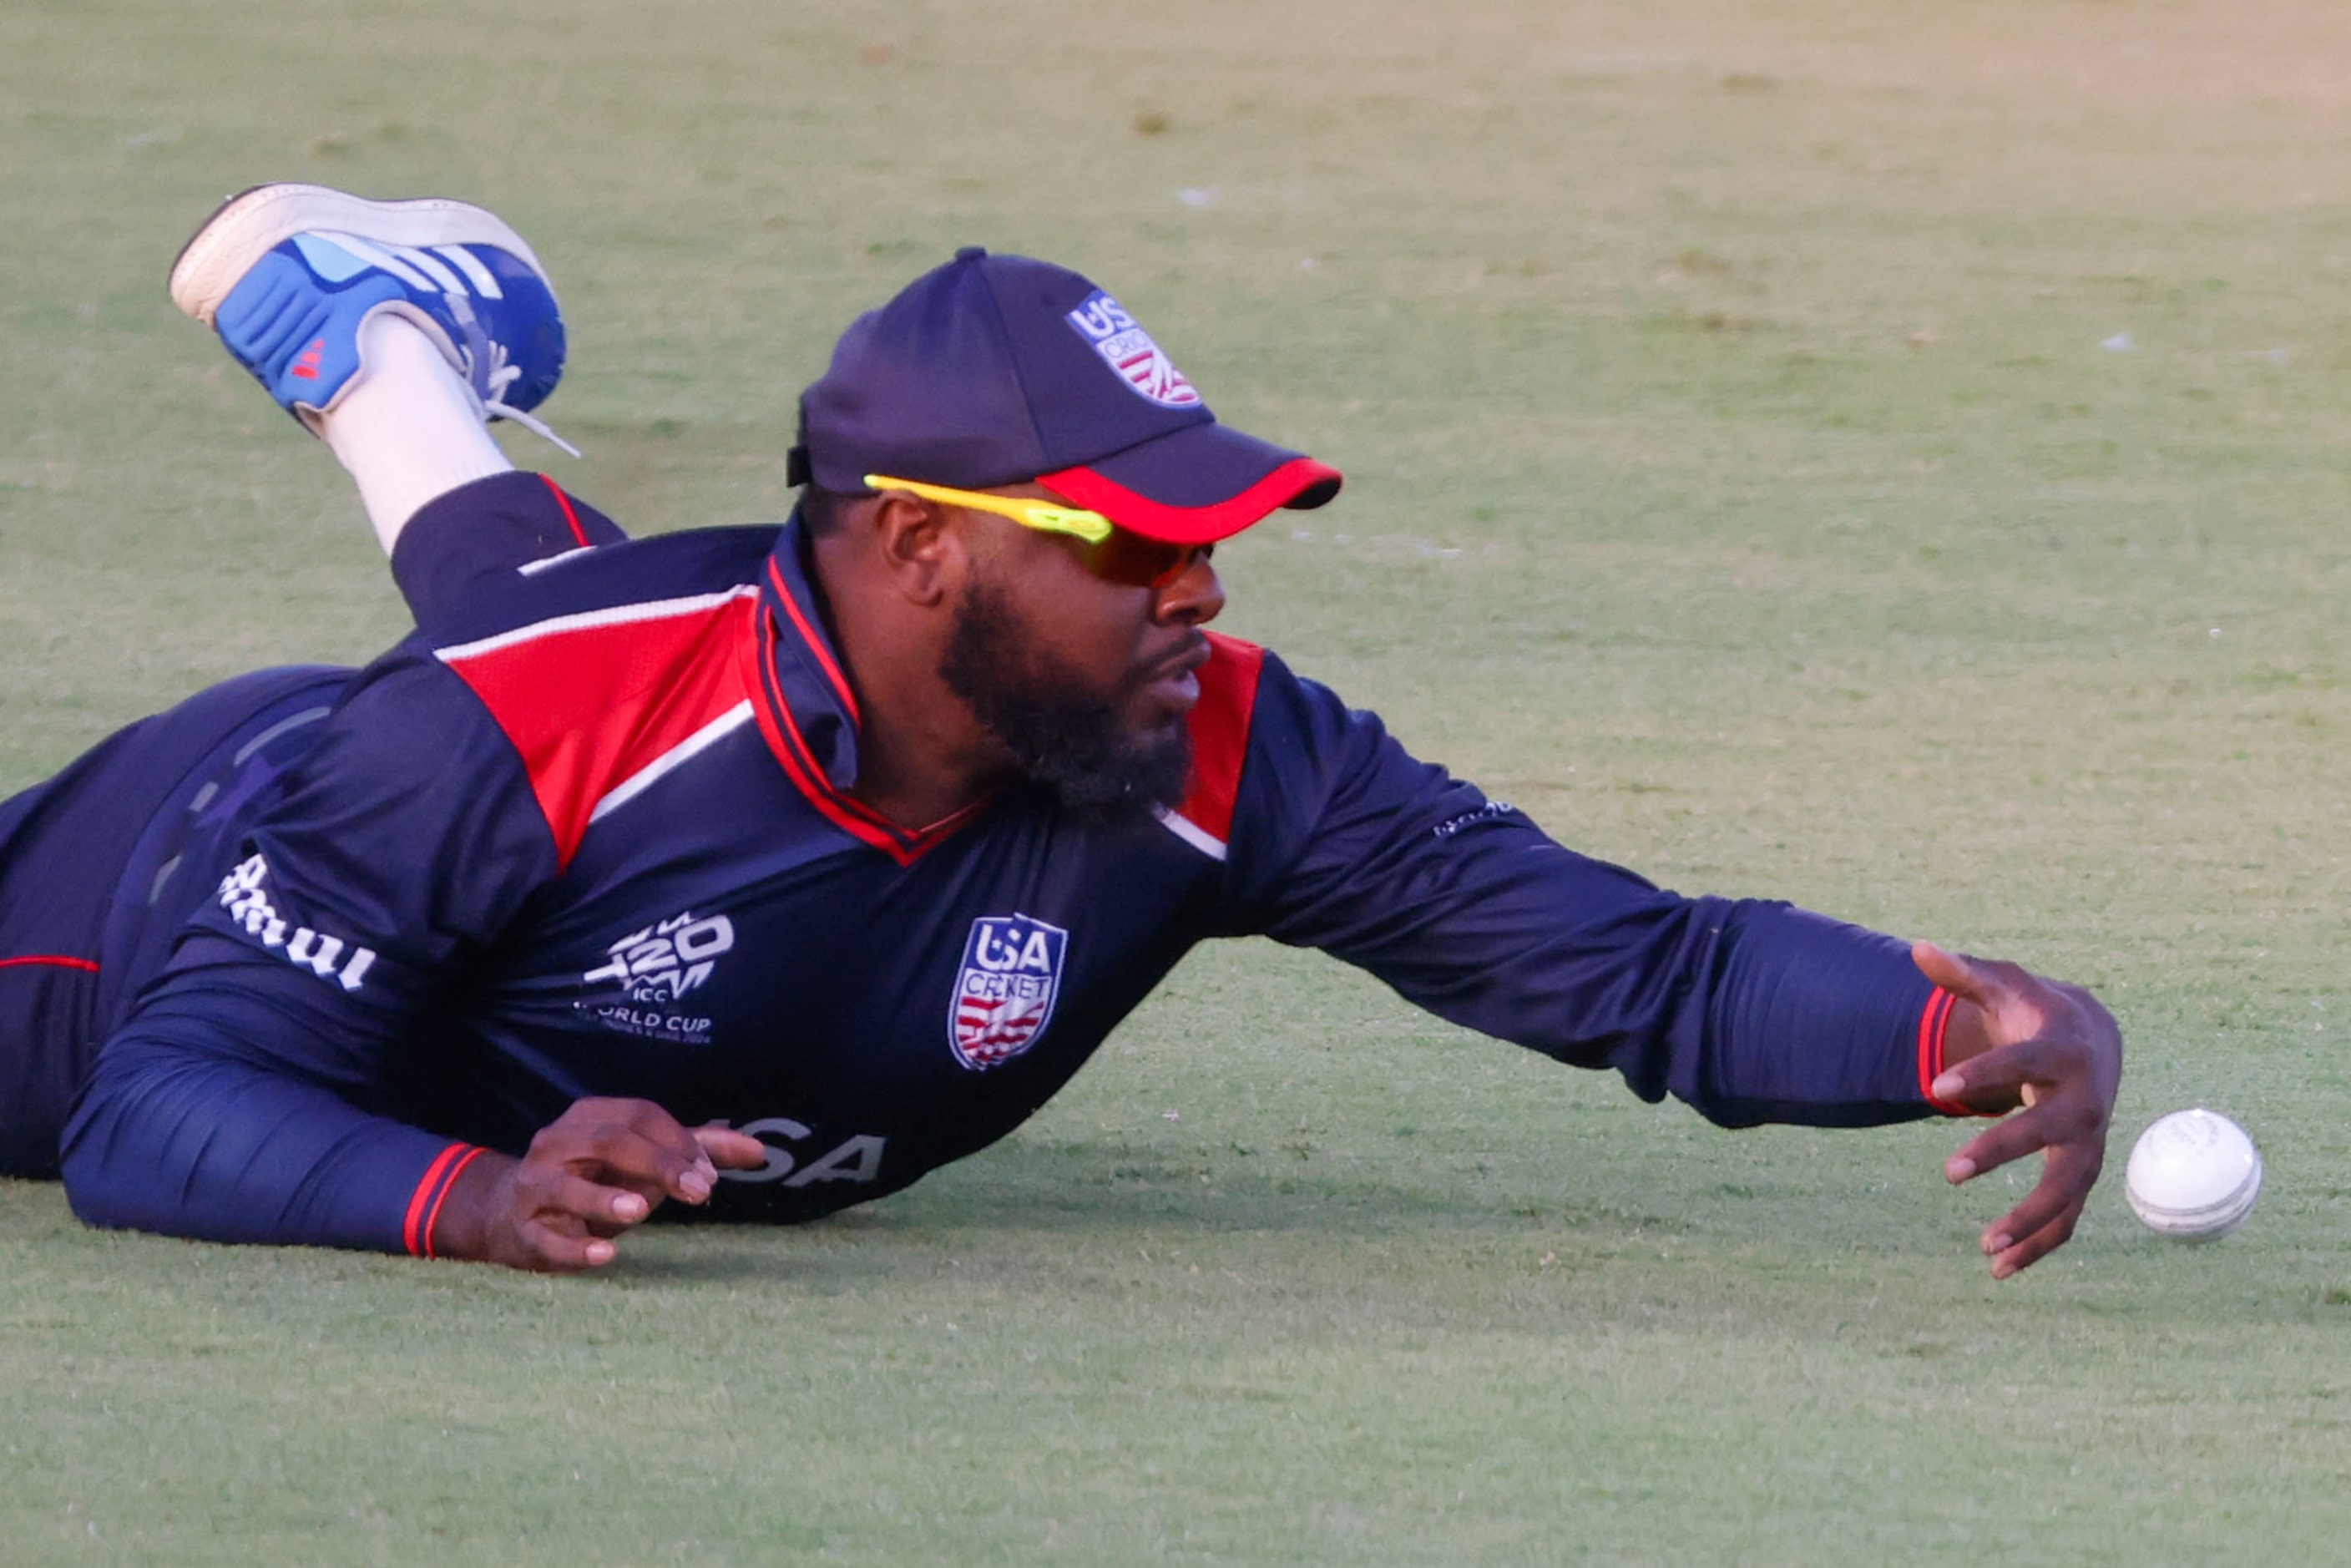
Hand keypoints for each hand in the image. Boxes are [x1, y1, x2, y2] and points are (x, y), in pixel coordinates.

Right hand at [430, 1097, 768, 1271]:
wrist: (511, 1216)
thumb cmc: (592, 1182)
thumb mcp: (642, 1162)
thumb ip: (697, 1151)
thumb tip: (761, 1150)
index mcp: (589, 1118)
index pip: (639, 1116)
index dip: (678, 1141)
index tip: (711, 1173)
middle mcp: (555, 1143)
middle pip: (607, 1141)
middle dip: (657, 1163)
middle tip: (699, 1190)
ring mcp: (534, 1186)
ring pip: (563, 1185)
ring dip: (602, 1198)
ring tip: (640, 1210)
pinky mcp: (521, 1231)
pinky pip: (546, 1239)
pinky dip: (575, 1248)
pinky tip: (606, 1256)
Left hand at [1912, 942, 2123, 1279]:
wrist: (2092, 1041)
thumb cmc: (2034, 1012)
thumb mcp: (2003, 987)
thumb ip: (1962, 974)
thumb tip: (1917, 948)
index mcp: (2061, 1053)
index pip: (2020, 1063)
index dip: (1980, 1073)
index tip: (1936, 1089)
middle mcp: (2084, 1102)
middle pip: (2048, 1132)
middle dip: (2001, 1151)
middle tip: (1947, 1172)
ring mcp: (2089, 1143)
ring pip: (2067, 1190)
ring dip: (2028, 1220)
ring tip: (1983, 1249)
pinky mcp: (2083, 1172)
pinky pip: (2068, 1218)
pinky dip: (2039, 1245)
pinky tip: (1999, 1269)